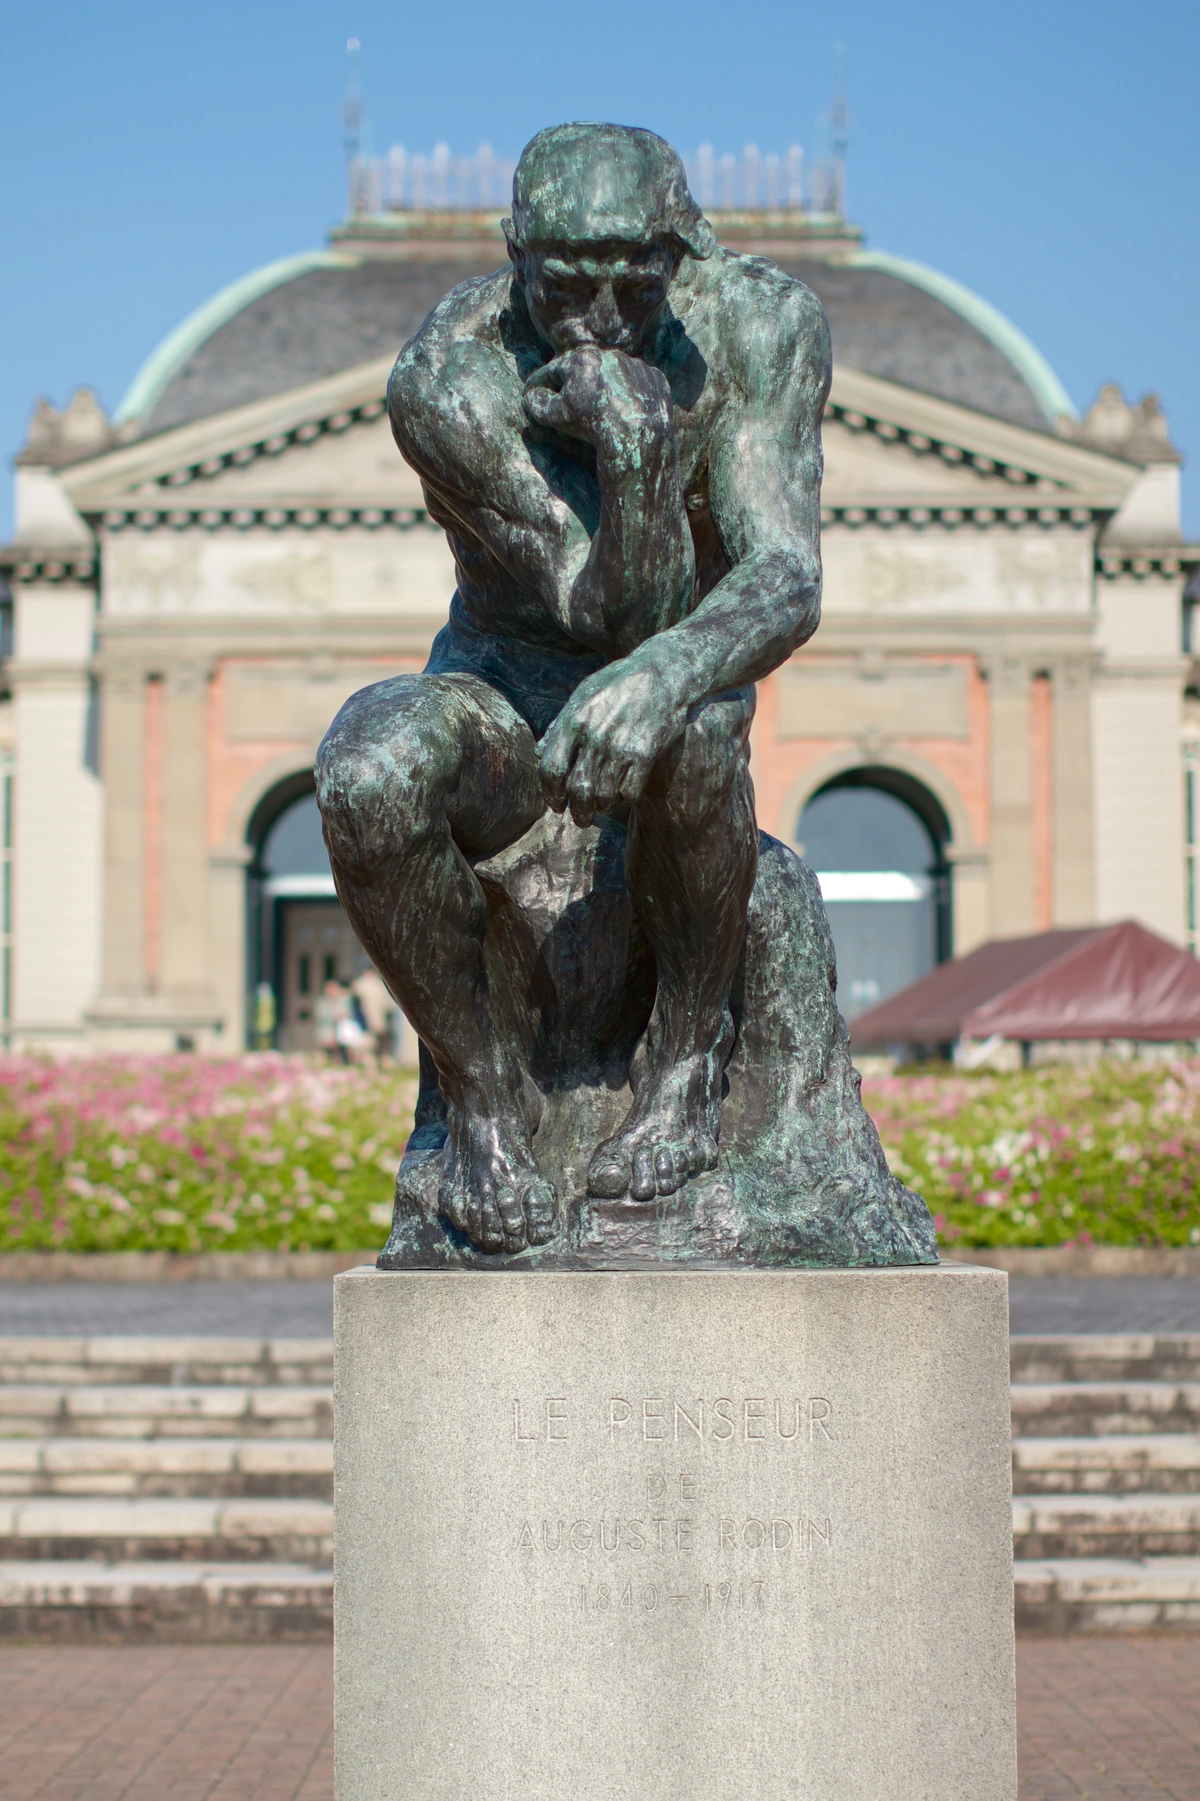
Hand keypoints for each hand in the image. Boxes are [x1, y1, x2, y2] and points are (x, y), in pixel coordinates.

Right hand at [522, 346, 671, 457]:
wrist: (636, 439)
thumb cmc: (592, 425)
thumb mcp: (556, 416)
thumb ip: (538, 403)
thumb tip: (532, 396)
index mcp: (583, 358)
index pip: (554, 370)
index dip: (539, 384)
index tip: (532, 392)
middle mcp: (611, 354)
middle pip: (584, 370)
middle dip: (572, 384)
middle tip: (565, 402)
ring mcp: (637, 366)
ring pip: (613, 376)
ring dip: (603, 388)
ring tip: (599, 409)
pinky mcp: (657, 380)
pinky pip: (638, 385)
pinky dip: (630, 396)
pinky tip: (625, 412)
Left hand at [538, 661, 687, 825]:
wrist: (663, 673)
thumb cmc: (618, 684)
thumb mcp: (583, 695)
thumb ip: (561, 724)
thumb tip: (539, 753)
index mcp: (573, 721)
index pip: (551, 769)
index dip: (550, 794)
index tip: (556, 805)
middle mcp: (595, 736)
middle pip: (577, 790)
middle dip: (578, 812)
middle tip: (581, 819)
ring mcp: (620, 746)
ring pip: (604, 796)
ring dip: (602, 808)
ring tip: (603, 808)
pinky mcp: (645, 754)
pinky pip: (629, 793)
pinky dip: (624, 800)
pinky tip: (624, 795)